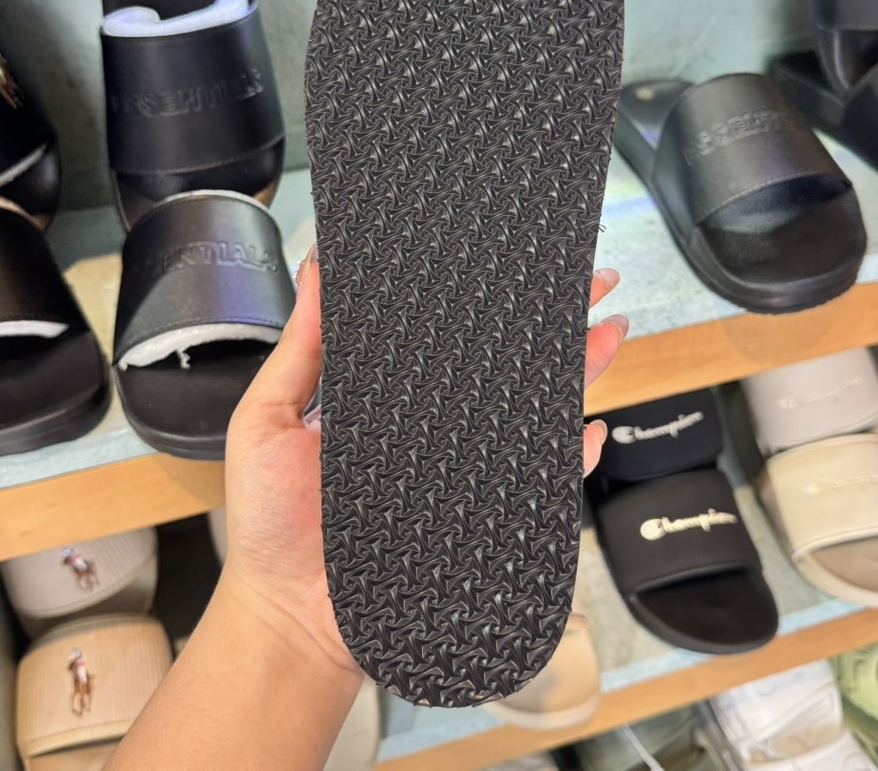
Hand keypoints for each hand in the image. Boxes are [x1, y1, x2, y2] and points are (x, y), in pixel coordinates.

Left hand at [219, 247, 627, 674]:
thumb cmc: (271, 526)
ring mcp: (461, 470)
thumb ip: (299, 349)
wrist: (290, 617)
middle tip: (589, 282)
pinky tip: (590, 430)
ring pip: (531, 412)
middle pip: (503, 366)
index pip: (445, 336)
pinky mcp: (478, 515)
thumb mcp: (269, 420)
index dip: (481, 299)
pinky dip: (571, 459)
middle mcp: (434, 427)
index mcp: (388, 396)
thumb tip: (318, 269)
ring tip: (608, 333)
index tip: (509, 260)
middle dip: (552, 323)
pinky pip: (537, 484)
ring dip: (576, 372)